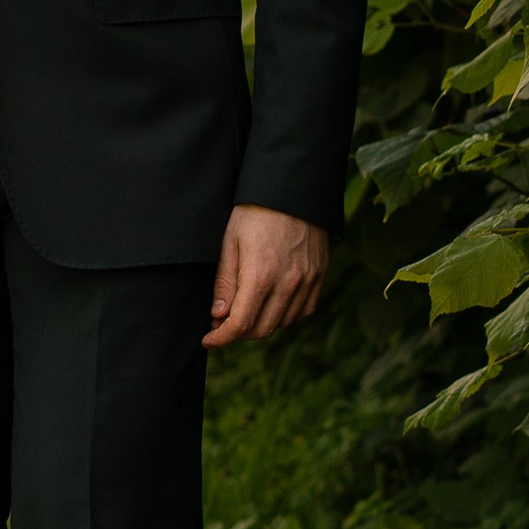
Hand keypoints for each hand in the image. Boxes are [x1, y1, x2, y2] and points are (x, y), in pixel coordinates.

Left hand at [204, 205, 327, 349]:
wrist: (292, 189)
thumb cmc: (255, 211)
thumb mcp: (230, 242)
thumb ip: (225, 282)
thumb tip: (218, 316)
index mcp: (260, 275)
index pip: (240, 324)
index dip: (221, 338)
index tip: (208, 340)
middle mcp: (288, 284)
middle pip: (261, 329)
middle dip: (238, 333)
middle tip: (222, 324)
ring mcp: (308, 281)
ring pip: (283, 323)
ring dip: (261, 324)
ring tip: (245, 311)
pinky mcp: (320, 276)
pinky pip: (304, 311)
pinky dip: (285, 315)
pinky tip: (272, 304)